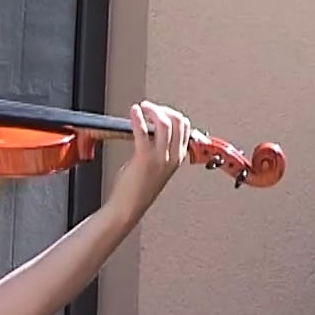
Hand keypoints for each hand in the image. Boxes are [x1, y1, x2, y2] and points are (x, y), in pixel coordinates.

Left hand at [107, 100, 191, 217]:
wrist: (129, 207)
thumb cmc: (139, 190)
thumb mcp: (158, 167)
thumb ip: (160, 150)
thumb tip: (152, 131)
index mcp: (178, 158)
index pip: (185, 127)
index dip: (172, 114)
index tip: (160, 111)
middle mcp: (172, 156)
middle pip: (178, 121)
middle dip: (163, 109)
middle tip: (150, 107)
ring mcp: (160, 157)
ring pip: (164, 123)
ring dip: (152, 110)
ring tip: (142, 108)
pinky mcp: (144, 158)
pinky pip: (143, 131)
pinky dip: (138, 117)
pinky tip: (134, 112)